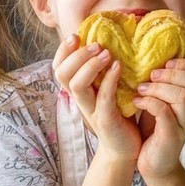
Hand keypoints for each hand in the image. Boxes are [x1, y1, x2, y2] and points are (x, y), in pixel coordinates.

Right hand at [53, 35, 140, 161]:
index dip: (63, 51)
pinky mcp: (106, 120)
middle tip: (96, 44)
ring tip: (105, 53)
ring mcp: (91, 111)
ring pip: (76, 85)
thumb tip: (110, 44)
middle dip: (76, 54)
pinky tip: (117, 67)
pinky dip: (109, 79)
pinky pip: (103, 97)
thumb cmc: (120, 117)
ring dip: (89, 65)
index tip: (76, 36)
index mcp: (79, 92)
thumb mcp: (108, 91)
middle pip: (62, 74)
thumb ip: (104, 74)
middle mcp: (80, 101)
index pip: (59, 68)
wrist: (125, 150)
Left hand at [133, 58, 184, 179]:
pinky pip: (164, 112)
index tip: (164, 65)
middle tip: (151, 75)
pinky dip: (148, 102)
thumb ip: (165, 86)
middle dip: (172, 74)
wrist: (155, 164)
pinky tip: (136, 102)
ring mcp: (183, 124)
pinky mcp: (170, 136)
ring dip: (158, 88)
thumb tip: (153, 60)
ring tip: (141, 89)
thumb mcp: (163, 103)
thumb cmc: (156, 131)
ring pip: (182, 95)